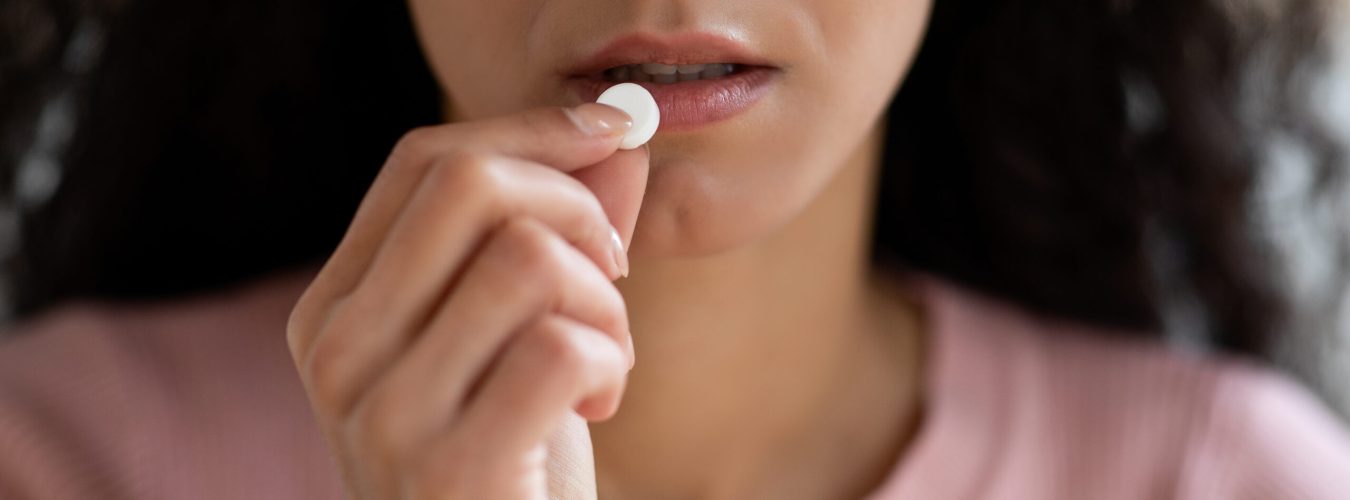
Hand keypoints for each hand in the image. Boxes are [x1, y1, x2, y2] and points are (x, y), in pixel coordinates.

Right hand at [286, 103, 648, 498]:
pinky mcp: (447, 465)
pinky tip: (598, 401)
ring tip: (603, 357)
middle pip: (469, 183)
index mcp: (338, 307)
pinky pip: (560, 342)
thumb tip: (617, 139)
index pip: (424, 160)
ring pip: (527, 257)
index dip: (532, 128)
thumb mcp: (521, 333)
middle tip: (610, 274)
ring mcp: (382, 411)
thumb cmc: (511, 457)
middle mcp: (337, 350)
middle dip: (575, 208)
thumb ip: (558, 234)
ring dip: (603, 300)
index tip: (614, 130)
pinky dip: (610, 360)